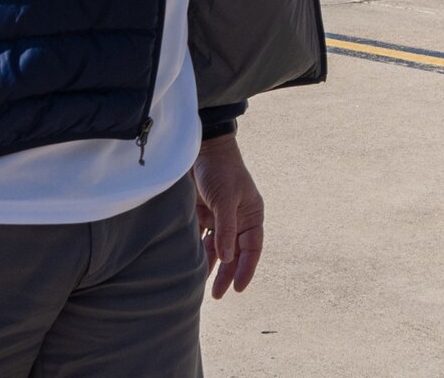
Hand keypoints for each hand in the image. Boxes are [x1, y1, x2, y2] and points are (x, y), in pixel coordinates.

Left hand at [194, 133, 263, 298]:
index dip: (247, 269)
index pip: (252, 248)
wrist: (200, 149)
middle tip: (217, 295)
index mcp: (251, 214)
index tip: (238, 289)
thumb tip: (228, 258)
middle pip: (235, 253)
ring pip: (217, 249)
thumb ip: (226, 229)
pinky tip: (190, 266)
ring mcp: (220, 217)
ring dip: (211, 266)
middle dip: (227, 274)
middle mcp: (238, 218)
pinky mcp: (203, 215)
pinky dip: (197, 253)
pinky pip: (201, 240)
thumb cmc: (220, 170)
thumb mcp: (226, 198)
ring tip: (201, 287)